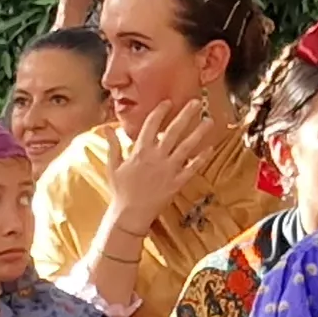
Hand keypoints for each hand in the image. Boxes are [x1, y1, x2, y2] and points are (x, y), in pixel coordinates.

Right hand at [102, 93, 230, 237]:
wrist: (130, 214)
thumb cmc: (120, 190)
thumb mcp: (113, 165)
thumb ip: (113, 145)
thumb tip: (107, 127)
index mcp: (140, 150)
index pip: (151, 124)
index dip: (160, 111)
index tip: (168, 102)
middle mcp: (156, 156)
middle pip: (174, 130)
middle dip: (186, 115)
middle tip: (197, 102)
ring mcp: (169, 169)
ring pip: (187, 146)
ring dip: (199, 133)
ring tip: (209, 121)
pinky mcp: (177, 182)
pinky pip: (192, 168)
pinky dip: (202, 158)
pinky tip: (210, 148)